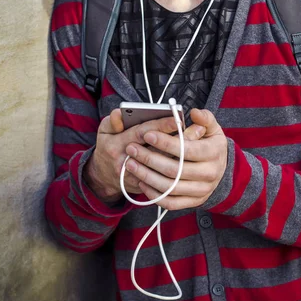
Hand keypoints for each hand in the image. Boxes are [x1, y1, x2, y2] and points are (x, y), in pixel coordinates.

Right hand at [84, 108, 204, 201]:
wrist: (103, 177)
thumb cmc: (108, 147)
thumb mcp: (105, 130)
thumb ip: (113, 120)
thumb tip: (119, 113)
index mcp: (118, 144)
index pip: (143, 133)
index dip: (161, 126)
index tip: (178, 118)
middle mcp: (126, 162)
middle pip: (158, 151)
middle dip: (179, 140)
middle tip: (197, 130)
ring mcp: (135, 177)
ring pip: (164, 168)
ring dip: (183, 155)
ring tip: (198, 142)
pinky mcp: (143, 188)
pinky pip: (164, 182)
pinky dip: (179, 171)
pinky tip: (189, 160)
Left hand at [124, 109, 227, 209]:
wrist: (220, 168)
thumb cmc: (210, 143)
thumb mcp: (212, 127)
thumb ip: (204, 118)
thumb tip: (194, 113)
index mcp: (214, 152)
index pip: (187, 149)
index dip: (166, 143)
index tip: (147, 134)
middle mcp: (210, 174)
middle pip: (175, 170)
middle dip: (150, 158)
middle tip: (131, 148)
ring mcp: (202, 190)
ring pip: (170, 187)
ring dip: (147, 176)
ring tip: (130, 164)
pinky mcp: (194, 202)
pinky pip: (171, 202)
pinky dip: (154, 195)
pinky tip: (141, 182)